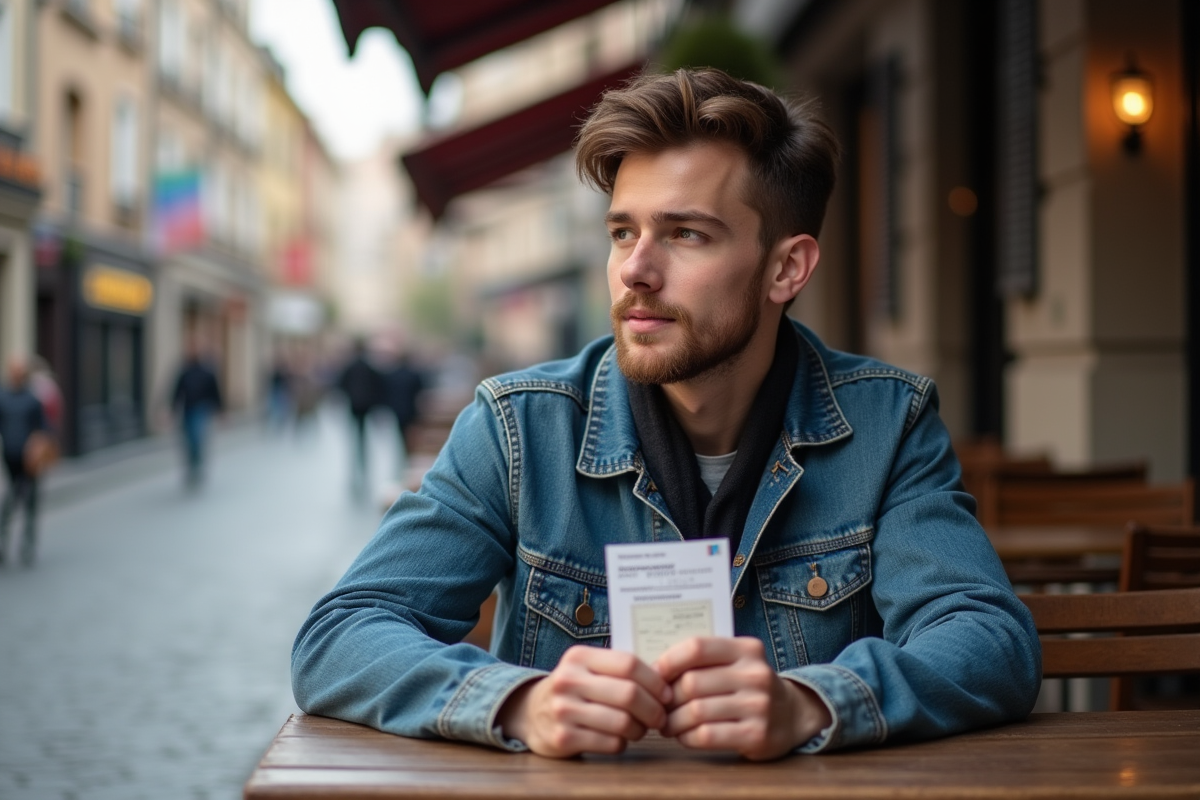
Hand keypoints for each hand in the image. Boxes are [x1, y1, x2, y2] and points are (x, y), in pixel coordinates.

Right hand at [496, 645, 670, 757]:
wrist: (531, 712)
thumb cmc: (574, 689)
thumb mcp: (588, 667)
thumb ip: (620, 668)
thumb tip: (666, 679)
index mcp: (579, 657)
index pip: (629, 664)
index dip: (655, 681)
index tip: (666, 693)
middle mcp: (568, 680)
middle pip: (629, 694)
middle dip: (654, 709)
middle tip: (660, 716)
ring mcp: (563, 710)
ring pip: (623, 723)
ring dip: (640, 729)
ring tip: (638, 728)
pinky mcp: (563, 738)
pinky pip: (610, 744)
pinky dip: (622, 743)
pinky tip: (617, 738)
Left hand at [655, 637, 831, 760]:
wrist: (793, 715)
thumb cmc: (749, 687)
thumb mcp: (737, 662)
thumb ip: (705, 659)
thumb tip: (654, 669)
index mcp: (746, 649)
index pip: (697, 647)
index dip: (668, 661)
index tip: (655, 675)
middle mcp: (755, 674)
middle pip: (691, 683)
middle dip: (667, 698)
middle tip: (658, 707)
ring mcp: (758, 705)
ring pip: (696, 711)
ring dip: (673, 722)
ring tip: (667, 725)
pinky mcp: (757, 735)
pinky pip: (707, 735)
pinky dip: (687, 738)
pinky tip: (684, 736)